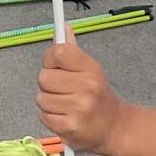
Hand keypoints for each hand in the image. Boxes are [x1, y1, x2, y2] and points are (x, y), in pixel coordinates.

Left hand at [36, 36, 123, 153]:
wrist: (114, 127)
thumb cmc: (98, 97)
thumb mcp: (90, 70)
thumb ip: (72, 50)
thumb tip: (63, 27)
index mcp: (91, 69)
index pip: (58, 52)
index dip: (51, 58)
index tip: (55, 65)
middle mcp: (87, 87)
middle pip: (44, 77)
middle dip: (49, 84)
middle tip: (63, 90)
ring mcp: (78, 108)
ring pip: (41, 98)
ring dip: (49, 102)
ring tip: (65, 104)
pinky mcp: (70, 127)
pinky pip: (43, 116)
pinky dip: (50, 117)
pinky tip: (65, 116)